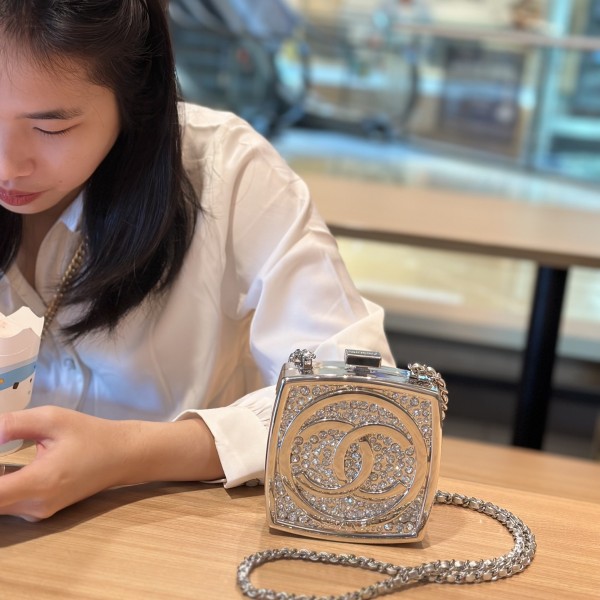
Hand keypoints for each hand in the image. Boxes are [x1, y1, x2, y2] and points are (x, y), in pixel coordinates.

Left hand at [0, 406, 222, 520]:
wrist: (123, 456)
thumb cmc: (91, 435)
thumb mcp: (53, 418)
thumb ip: (14, 424)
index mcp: (39, 482)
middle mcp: (34, 505)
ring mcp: (37, 513)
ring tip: (2, 454)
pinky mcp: (40, 512)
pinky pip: (6, 505)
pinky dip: (0, 488)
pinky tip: (3, 468)